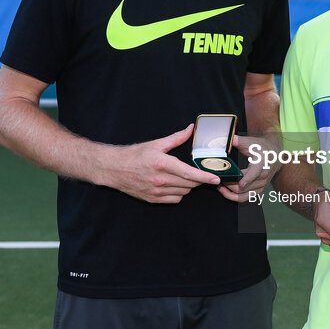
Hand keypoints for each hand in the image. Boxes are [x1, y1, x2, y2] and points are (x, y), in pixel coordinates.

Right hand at [98, 124, 220, 203]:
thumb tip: (190, 129)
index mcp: (162, 163)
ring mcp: (156, 191)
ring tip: (184, 176)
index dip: (205, 177)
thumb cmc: (134, 155)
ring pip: (184, 192)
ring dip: (189, 185)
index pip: (189, 173)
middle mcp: (160, 179)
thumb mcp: (155, 144)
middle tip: (200, 171)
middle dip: (198, 178)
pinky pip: (175, 199)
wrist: (114, 169)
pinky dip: (180, 193)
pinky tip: (175, 184)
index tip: (216, 178)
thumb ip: (176, 138)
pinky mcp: (153, 199)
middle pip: (189, 184)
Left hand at [220, 133, 278, 202]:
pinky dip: (235, 197)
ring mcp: (262, 184)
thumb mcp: (249, 141)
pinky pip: (245, 198)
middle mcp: (263, 176)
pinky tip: (226, 192)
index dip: (246, 179)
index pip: (254, 173)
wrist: (274, 153)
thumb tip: (223, 140)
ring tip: (220, 187)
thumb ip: (236, 140)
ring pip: (244, 195)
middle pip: (244, 187)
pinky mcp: (259, 189)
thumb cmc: (261, 147)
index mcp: (262, 162)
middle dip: (230, 185)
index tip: (238, 182)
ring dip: (230, 193)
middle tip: (218, 180)